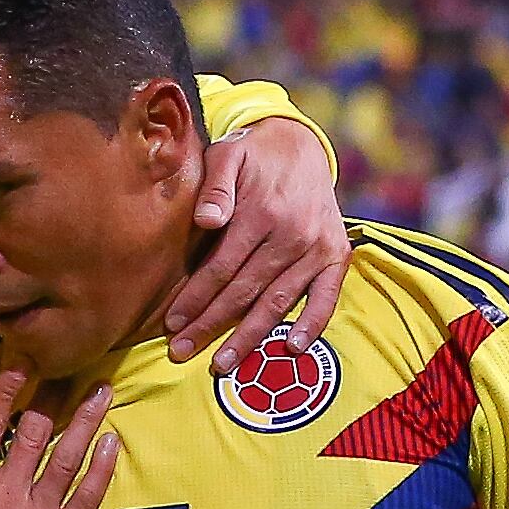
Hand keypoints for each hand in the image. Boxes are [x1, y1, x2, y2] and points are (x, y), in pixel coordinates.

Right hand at [0, 371, 118, 508]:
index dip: (5, 390)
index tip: (20, 367)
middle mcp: (9, 487)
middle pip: (35, 431)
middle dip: (54, 397)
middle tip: (71, 373)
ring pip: (68, 454)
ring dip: (87, 420)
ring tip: (104, 393)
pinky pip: (88, 495)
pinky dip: (103, 468)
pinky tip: (113, 444)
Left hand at [166, 119, 350, 373]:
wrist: (300, 144)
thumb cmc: (252, 155)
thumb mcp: (227, 155)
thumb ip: (215, 187)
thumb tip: (207, 220)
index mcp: (263, 212)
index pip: (222, 267)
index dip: (197, 297)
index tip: (172, 322)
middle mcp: (293, 234)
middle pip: (245, 291)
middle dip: (211, 324)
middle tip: (182, 351)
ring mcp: (317, 248)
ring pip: (277, 301)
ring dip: (250, 337)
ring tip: (224, 364)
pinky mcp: (335, 255)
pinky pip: (326, 297)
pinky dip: (312, 324)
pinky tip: (293, 349)